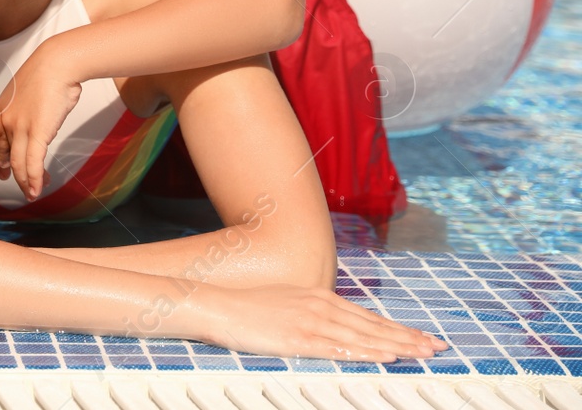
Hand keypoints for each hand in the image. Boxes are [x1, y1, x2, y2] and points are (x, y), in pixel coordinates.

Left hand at [0, 45, 82, 199]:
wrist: (56, 64)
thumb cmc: (45, 76)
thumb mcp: (26, 95)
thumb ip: (23, 113)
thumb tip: (35, 127)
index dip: (1, 161)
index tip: (5, 172)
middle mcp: (5, 122)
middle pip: (6, 156)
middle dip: (15, 175)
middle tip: (23, 187)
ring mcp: (20, 128)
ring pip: (19, 163)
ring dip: (26, 182)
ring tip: (32, 194)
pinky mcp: (37, 132)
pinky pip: (33, 162)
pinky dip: (34, 179)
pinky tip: (37, 189)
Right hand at [189, 284, 447, 360]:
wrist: (216, 304)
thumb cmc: (245, 307)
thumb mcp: (284, 304)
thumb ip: (310, 314)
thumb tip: (330, 328)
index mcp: (319, 296)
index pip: (368, 316)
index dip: (398, 328)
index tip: (423, 337)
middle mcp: (321, 306)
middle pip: (373, 326)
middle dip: (408, 337)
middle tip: (438, 347)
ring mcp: (311, 321)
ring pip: (364, 337)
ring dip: (397, 347)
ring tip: (423, 354)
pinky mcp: (299, 338)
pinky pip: (340, 349)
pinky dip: (367, 353)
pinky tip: (386, 358)